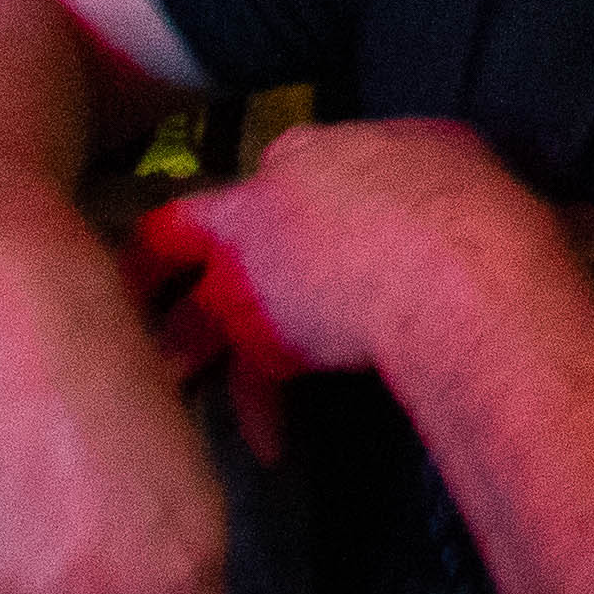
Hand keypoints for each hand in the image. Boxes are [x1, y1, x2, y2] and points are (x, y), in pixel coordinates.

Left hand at [129, 116, 562, 456]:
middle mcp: (258, 208)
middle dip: (147, 262)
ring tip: (173, 382)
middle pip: (178, 231)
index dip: (273, 198)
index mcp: (305, 153)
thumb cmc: (461, 200)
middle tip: (132, 288)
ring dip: (180, 352)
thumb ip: (406, 161)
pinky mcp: (259, 338)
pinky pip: (245, 384)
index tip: (275, 224)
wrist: (447, 261)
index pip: (270, 172)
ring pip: (188, 314)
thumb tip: (422, 173)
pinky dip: (260, 416)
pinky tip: (273, 446)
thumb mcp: (439, 147)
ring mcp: (247, 274)